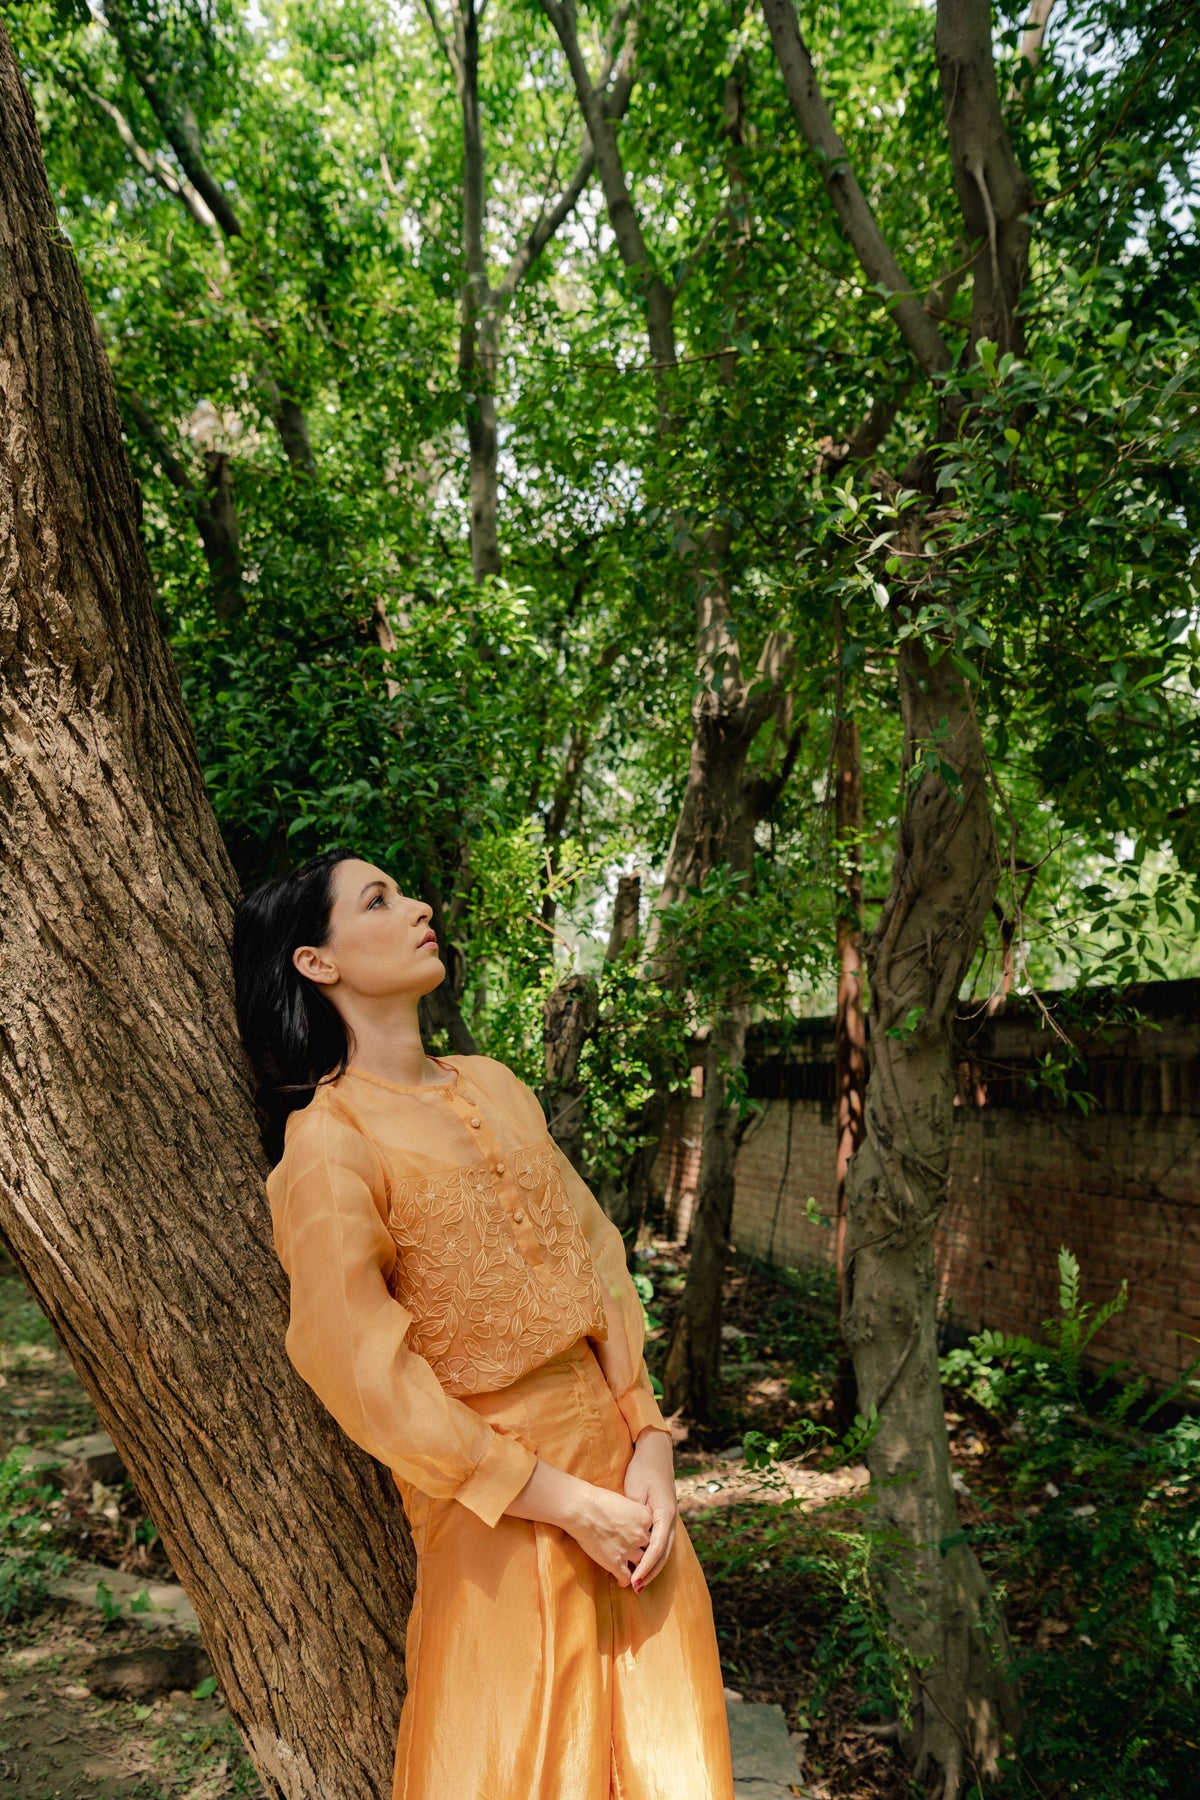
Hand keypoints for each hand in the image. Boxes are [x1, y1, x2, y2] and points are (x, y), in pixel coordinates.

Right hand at [564, 1484, 653, 1586]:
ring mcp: (630, 1550)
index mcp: (645, 1517)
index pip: (654, 1532)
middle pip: (649, 1549)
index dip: (645, 1537)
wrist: (582, 1508)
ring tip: (631, 1571)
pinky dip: (624, 1581)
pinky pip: (626, 1578)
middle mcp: (641, 1535)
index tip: (640, 1540)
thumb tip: (631, 1522)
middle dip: (642, 1552)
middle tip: (635, 1555)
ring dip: (636, 1569)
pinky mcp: (616, 1563)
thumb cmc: (598, 1500)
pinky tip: (619, 1579)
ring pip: (640, 1565)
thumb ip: (633, 1515)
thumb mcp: (624, 1501)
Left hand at [623, 1427, 676, 1591]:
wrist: (655, 1453)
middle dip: (650, 1573)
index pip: (657, 1548)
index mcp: (665, 1514)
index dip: (646, 1566)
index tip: (634, 1580)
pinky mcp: (665, 1517)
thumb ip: (636, 1515)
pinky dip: (654, 1556)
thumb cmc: (643, 1469)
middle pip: (663, 1554)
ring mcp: (670, 1519)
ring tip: (639, 1583)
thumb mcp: (636, 1491)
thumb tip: (631, 1537)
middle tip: (635, 1588)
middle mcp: (671, 1519)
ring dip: (653, 1568)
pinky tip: (644, 1564)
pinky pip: (661, 1542)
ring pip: (664, 1551)